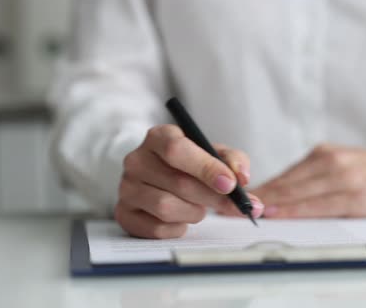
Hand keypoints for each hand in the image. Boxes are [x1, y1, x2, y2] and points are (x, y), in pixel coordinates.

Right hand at [115, 124, 263, 238]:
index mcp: (158, 137)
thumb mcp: (215, 154)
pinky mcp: (124, 214)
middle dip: (212, 197)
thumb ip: (233, 161)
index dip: (206, 168)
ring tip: (199, 207)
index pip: (176, 149)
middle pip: (177, 182)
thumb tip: (242, 178)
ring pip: (167, 207)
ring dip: (194, 212)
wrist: (163, 181)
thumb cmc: (192, 165)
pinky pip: (157, 228)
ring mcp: (127, 188)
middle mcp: (136, 160)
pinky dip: (178, 228)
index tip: (231, 184)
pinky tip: (181, 218)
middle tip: (234, 205)